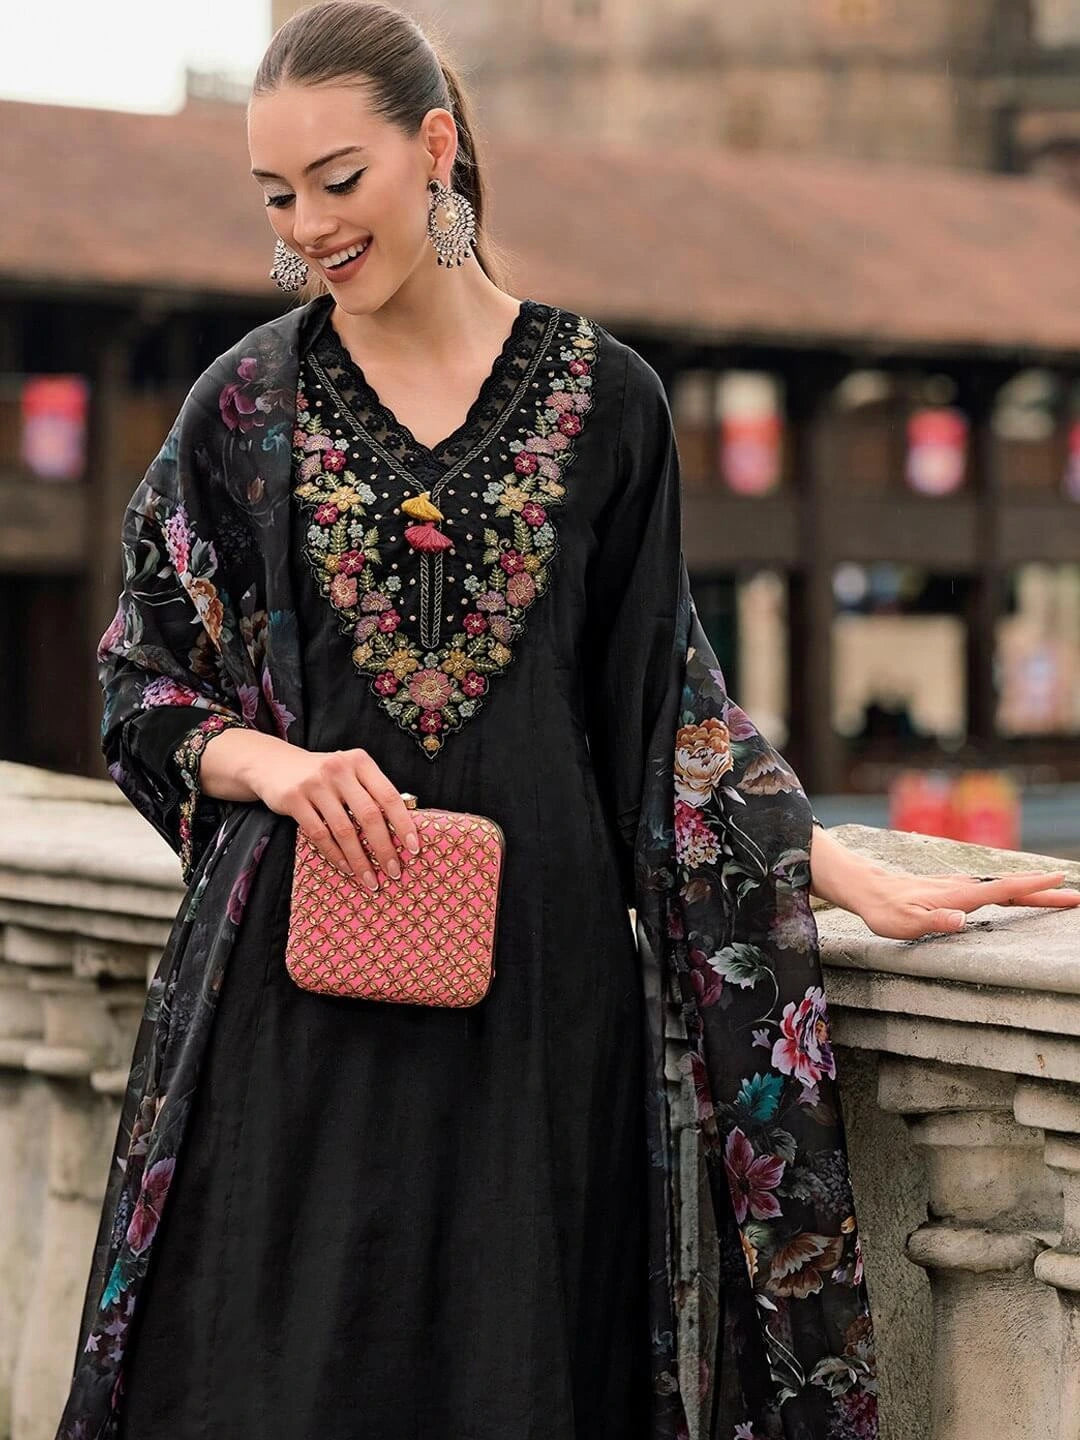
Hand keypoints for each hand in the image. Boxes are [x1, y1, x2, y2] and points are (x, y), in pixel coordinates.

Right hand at [255, 744, 420, 889]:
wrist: (272, 763)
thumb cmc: (322, 774)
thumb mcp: (348, 772)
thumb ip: (370, 791)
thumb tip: (401, 828)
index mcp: (360, 762)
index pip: (389, 796)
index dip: (404, 824)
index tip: (414, 848)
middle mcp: (339, 769)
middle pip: (369, 815)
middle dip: (384, 848)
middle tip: (394, 871)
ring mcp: (315, 783)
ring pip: (344, 830)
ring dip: (359, 859)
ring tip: (370, 879)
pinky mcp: (294, 799)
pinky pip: (319, 834)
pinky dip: (335, 854)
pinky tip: (345, 867)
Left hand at [808, 825, 1079, 938]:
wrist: (868, 889)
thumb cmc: (885, 911)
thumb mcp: (905, 923)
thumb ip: (935, 922)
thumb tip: (962, 921)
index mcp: (960, 896)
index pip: (1004, 889)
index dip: (1033, 886)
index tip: (1062, 880)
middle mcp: (963, 887)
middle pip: (1012, 886)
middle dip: (1044, 889)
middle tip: (1075, 895)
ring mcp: (958, 885)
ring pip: (1002, 885)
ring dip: (1031, 887)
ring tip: (1056, 891)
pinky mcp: (953, 887)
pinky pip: (990, 887)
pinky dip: (1011, 887)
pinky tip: (1015, 891)